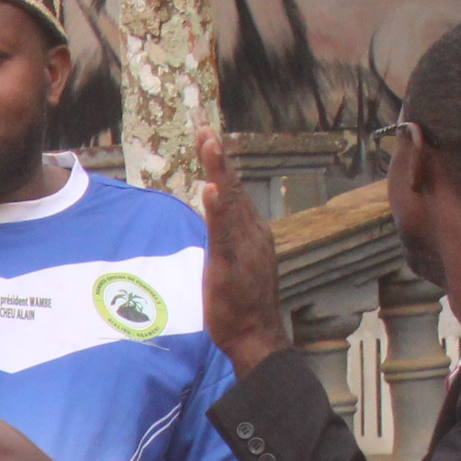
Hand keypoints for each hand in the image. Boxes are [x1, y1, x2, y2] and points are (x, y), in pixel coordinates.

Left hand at [195, 132, 289, 375]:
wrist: (256, 333)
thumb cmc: (242, 302)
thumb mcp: (232, 262)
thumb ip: (226, 236)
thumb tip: (216, 213)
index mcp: (250, 229)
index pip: (233, 190)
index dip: (219, 163)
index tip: (207, 136)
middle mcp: (251, 230)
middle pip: (233, 186)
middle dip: (217, 156)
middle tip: (204, 127)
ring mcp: (244, 245)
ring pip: (231, 201)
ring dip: (219, 170)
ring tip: (209, 143)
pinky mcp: (231, 262)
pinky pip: (223, 233)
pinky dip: (219, 210)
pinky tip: (211, 189)